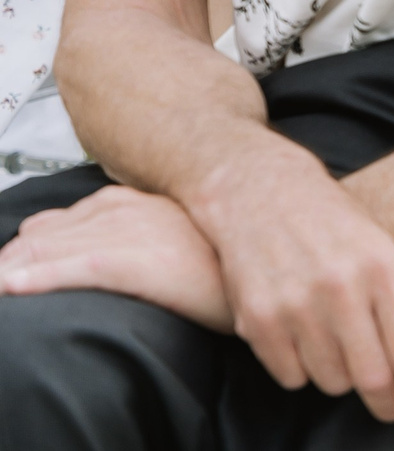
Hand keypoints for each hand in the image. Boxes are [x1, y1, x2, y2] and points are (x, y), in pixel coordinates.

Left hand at [0, 184, 232, 329]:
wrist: (271, 267)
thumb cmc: (225, 260)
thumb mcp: (176, 234)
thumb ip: (130, 229)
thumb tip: (75, 238)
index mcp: (132, 200)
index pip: (59, 222)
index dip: (29, 249)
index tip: (10, 272)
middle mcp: (127, 208)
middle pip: (46, 234)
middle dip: (13, 261)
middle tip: (0, 280)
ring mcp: (133, 232)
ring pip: (52, 249)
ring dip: (14, 270)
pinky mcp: (140, 260)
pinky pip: (76, 267)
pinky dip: (39, 278)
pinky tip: (13, 288)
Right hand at [187, 143, 393, 444]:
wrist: (260, 191)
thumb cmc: (335, 227)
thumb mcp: (385, 257)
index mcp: (384, 268)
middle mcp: (341, 287)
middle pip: (372, 377)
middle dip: (386, 399)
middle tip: (389, 399)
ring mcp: (295, 304)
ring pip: (331, 381)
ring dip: (342, 377)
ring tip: (338, 341)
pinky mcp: (255, 319)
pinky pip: (290, 377)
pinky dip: (302, 370)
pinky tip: (303, 335)